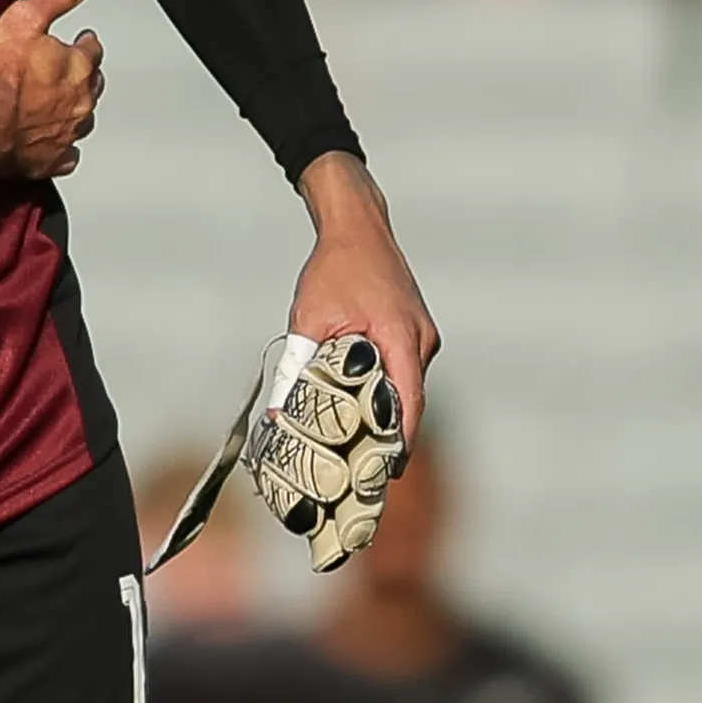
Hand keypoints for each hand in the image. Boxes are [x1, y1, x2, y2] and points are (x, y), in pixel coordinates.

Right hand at [0, 0, 102, 177]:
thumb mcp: (26, 17)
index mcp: (78, 67)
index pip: (92, 51)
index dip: (83, 44)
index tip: (80, 42)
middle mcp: (80, 102)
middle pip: (93, 86)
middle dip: (83, 77)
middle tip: (69, 72)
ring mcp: (68, 133)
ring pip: (83, 120)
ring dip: (75, 111)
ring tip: (61, 105)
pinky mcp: (51, 160)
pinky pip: (67, 157)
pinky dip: (63, 150)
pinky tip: (54, 145)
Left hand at [289, 153, 440, 453]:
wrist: (357, 226)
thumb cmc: (334, 269)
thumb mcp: (308, 320)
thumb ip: (299, 367)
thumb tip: (280, 413)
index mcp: (401, 335)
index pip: (409, 403)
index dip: (400, 443)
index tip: (386, 475)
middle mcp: (421, 339)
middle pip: (411, 402)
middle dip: (392, 440)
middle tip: (368, 476)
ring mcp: (421, 335)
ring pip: (408, 389)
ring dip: (389, 417)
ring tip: (362, 452)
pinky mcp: (414, 332)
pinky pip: (405, 372)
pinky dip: (388, 394)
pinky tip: (364, 412)